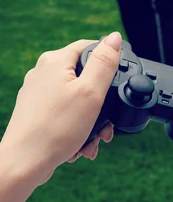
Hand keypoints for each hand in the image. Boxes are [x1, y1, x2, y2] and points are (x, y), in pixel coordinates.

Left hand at [0, 33, 120, 184]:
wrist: (23, 164)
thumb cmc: (55, 129)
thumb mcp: (91, 91)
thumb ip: (105, 62)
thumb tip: (114, 37)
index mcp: (55, 61)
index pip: (90, 46)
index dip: (109, 61)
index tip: (119, 80)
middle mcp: (43, 72)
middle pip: (85, 76)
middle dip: (102, 100)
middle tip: (108, 121)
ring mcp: (38, 93)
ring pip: (77, 98)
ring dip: (92, 118)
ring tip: (96, 138)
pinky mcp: (37, 111)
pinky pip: (66, 113)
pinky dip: (78, 126)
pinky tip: (82, 144)